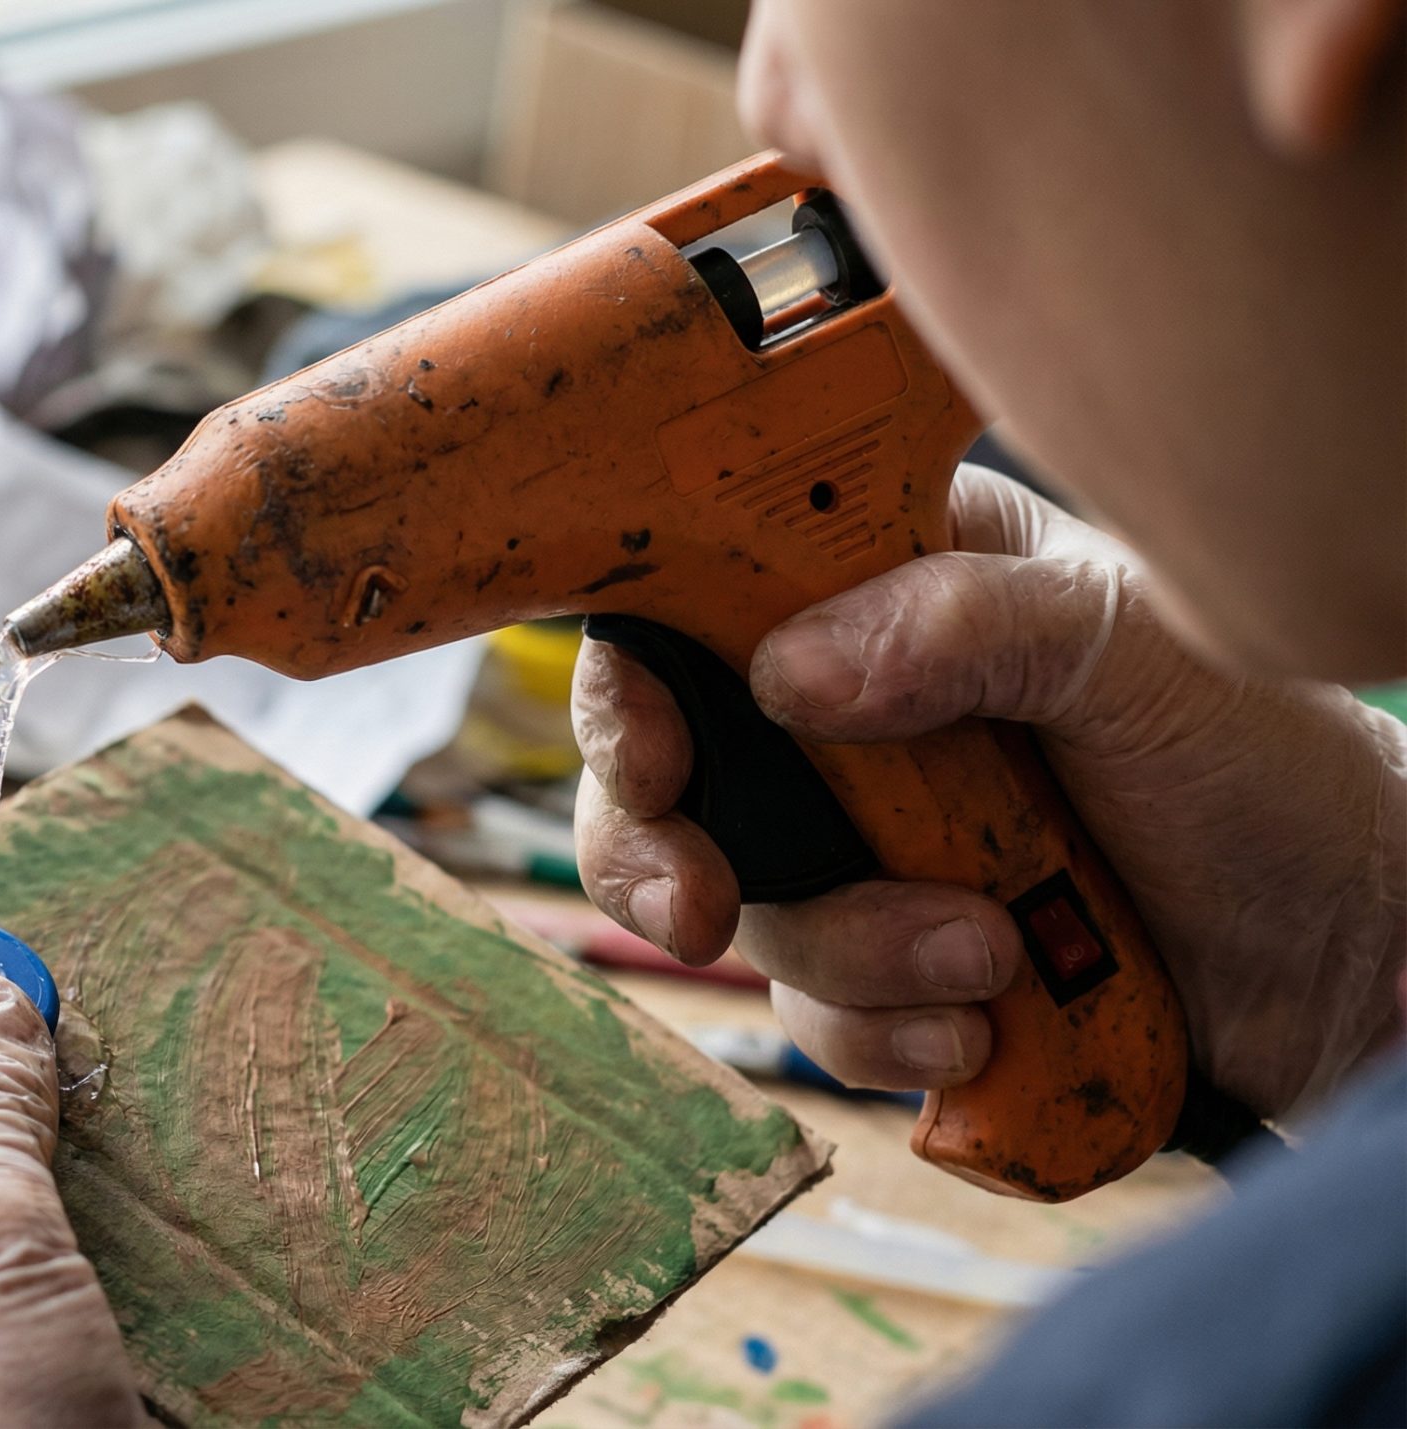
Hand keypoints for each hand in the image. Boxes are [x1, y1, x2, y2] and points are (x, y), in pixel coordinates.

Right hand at [573, 466, 1406, 1118]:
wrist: (1353, 957)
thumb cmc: (1268, 764)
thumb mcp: (1142, 651)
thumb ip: (970, 626)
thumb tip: (787, 673)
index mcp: (889, 587)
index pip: (697, 606)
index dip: (636, 682)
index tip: (655, 757)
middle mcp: (854, 715)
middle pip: (671, 779)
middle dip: (663, 853)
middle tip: (702, 908)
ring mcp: (869, 844)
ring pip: (750, 912)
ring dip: (850, 955)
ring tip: (992, 955)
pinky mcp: (895, 961)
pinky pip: (817, 1015)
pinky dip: (885, 1035)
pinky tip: (988, 1020)